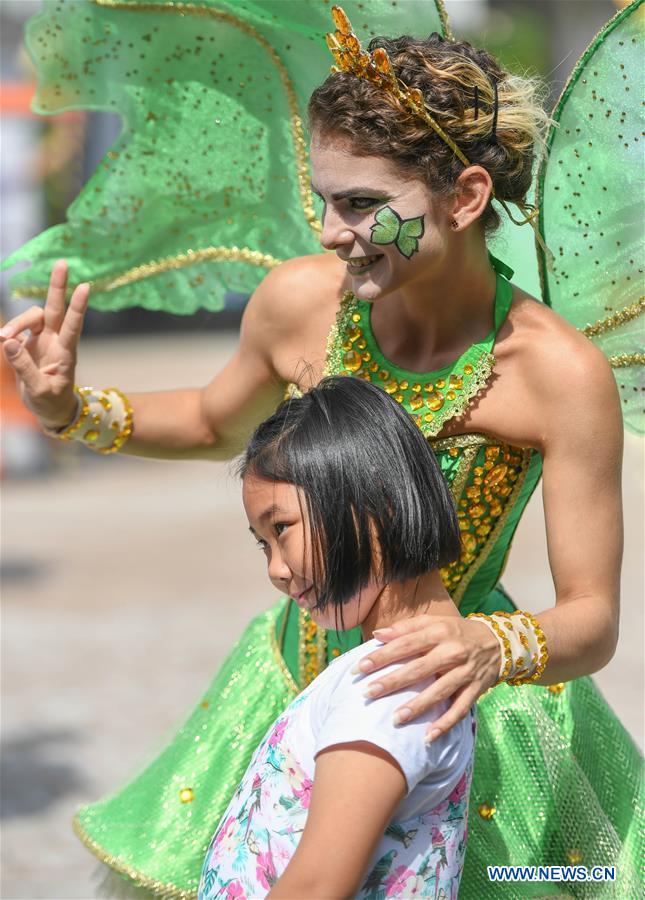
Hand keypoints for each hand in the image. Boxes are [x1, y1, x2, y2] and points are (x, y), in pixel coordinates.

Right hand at [0, 260, 89, 429]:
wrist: (51, 411)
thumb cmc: (52, 403)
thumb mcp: (39, 391)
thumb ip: (24, 367)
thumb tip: (6, 341)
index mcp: (65, 353)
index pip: (72, 326)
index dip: (77, 307)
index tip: (85, 287)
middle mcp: (55, 342)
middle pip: (55, 309)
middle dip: (57, 286)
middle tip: (62, 262)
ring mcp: (42, 341)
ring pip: (30, 317)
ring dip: (16, 322)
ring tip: (2, 336)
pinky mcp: (28, 344)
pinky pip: (16, 330)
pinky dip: (9, 330)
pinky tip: (2, 338)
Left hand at [355, 615, 500, 741]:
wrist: (499, 642)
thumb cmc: (457, 632)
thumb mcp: (434, 622)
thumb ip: (406, 627)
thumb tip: (377, 635)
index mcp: (439, 632)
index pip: (406, 644)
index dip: (383, 656)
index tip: (360, 667)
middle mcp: (452, 651)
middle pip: (419, 668)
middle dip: (393, 681)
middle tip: (368, 693)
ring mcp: (465, 672)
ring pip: (439, 691)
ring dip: (418, 706)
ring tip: (395, 719)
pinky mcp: (476, 690)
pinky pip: (460, 709)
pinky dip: (446, 723)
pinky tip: (428, 737)